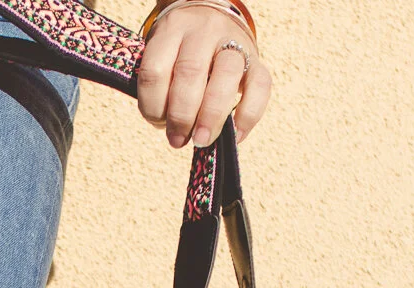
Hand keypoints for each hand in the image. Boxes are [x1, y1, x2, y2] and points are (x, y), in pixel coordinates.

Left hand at [136, 4, 272, 150]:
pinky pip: (260, 85)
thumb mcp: (163, 59)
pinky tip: (236, 135)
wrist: (213, 20)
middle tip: (178, 140)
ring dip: (211, 116)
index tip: (158, 123)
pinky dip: (248, 115)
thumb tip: (175, 133)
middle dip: (182, 116)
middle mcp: (203, 31)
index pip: (155, 71)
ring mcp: (233, 42)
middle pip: (190, 72)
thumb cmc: (181, 53)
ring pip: (226, 75)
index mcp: (172, 30)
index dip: (153, 106)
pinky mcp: (256, 59)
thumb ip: (163, 90)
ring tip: (201, 140)